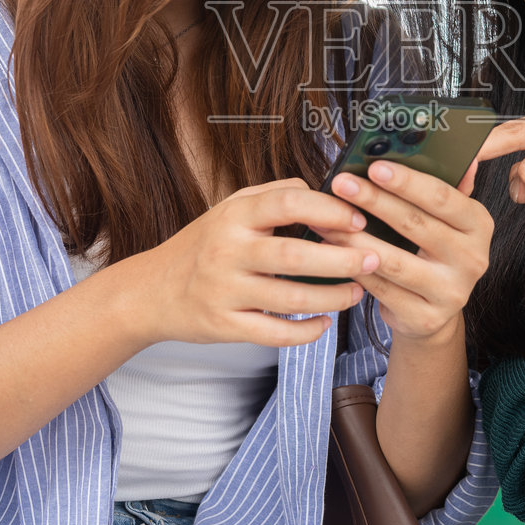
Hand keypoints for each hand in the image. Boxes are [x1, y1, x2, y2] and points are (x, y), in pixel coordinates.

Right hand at [133, 178, 373, 346]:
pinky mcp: (224, 326)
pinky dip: (305, 332)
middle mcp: (228, 251)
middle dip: (341, 259)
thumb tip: (323, 191)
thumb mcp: (229, 209)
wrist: (151, 292)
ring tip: (358, 293)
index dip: (328, 209)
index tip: (357, 219)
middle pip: (294, 255)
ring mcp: (225, 291)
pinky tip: (325, 324)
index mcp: (234, 216)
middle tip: (374, 259)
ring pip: (290, 298)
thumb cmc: (203, 246)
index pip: (286, 203)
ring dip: (333, 297)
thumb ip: (274, 196)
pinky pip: (274, 333)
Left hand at [314, 162, 491, 342]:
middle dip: (374, 201)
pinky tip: (331, 251)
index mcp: (480, 225)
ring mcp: (451, 292)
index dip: (407, 181)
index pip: (443, 197)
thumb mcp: (447, 220)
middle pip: (416, 224)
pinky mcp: (425, 317)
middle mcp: (473, 259)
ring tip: (326, 219)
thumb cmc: (434, 253)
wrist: (434, 312)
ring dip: (355, 237)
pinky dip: (353, 267)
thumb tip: (458, 152)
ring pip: (394, 260)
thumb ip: (447, 186)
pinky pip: (381, 288)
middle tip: (342, 183)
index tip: (374, 165)